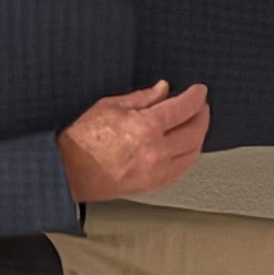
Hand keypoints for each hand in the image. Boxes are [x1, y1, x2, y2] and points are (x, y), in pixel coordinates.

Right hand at [59, 80, 210, 205]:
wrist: (70, 171)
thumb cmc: (83, 140)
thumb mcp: (110, 106)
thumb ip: (142, 97)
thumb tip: (163, 89)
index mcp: (145, 127)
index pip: (184, 108)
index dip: (196, 96)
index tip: (199, 91)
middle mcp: (156, 151)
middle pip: (195, 130)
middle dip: (202, 115)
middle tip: (201, 106)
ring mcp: (157, 171)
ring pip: (194, 152)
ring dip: (199, 135)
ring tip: (196, 124)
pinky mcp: (154, 184)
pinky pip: (183, 169)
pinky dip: (190, 155)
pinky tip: (186, 148)